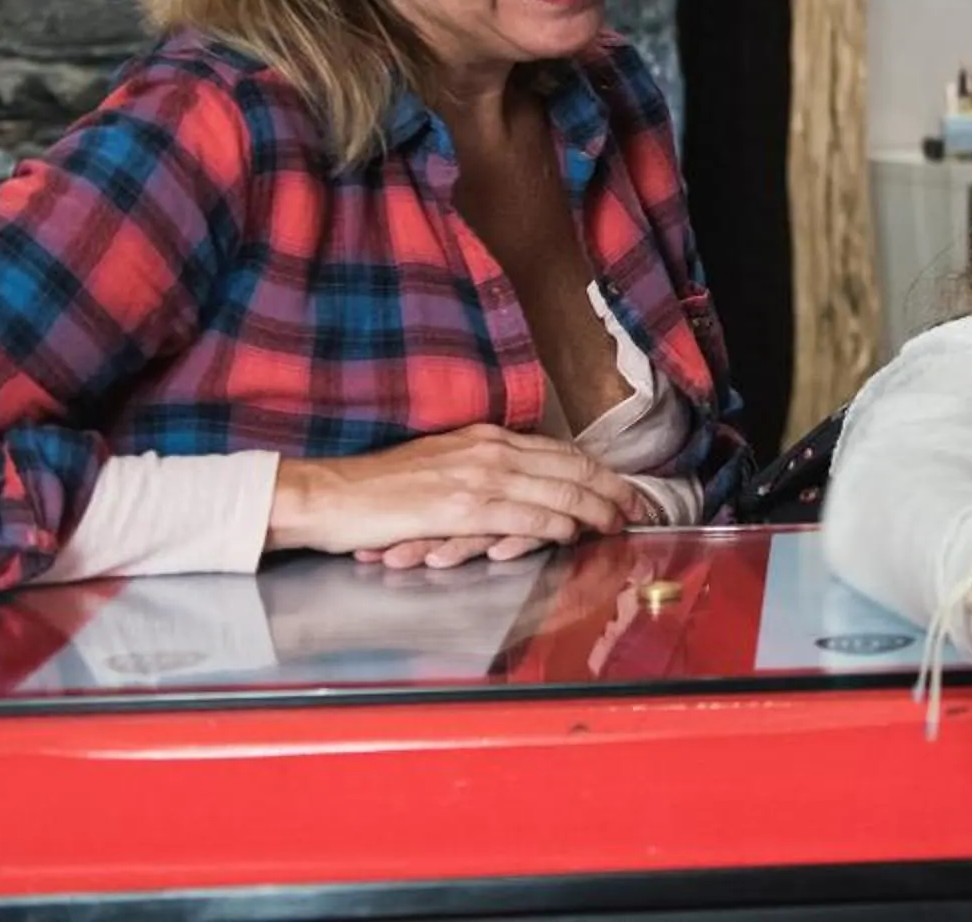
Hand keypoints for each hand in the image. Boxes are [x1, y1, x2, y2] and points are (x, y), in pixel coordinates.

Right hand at [268, 424, 641, 560]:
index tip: (625, 489)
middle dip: (611, 489)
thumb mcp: (444, 463)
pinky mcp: (463, 508)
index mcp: (487, 437)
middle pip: (571, 467)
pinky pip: (524, 516)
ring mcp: (479, 477)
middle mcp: (490, 450)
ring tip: (617, 524)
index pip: (561, 452)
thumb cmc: (381, 487)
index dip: (600, 472)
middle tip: (639, 508)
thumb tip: (526, 488)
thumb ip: (485, 470)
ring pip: (557, 492)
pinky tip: (571, 534)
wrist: (332, 495)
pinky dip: (554, 525)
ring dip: (594, 510)